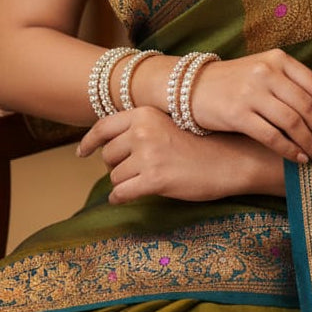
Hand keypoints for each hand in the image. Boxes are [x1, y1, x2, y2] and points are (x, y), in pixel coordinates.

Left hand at [77, 106, 280, 203]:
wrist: (230, 159)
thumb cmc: (201, 144)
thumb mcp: (167, 124)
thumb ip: (140, 128)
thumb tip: (108, 146)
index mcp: (144, 113)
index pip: (103, 127)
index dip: (89, 142)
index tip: (81, 152)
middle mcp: (142, 131)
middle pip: (107, 155)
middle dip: (116, 166)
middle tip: (136, 170)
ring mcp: (147, 155)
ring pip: (114, 177)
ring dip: (125, 183)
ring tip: (147, 180)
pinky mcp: (154, 180)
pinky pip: (121, 194)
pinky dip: (121, 198)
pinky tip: (128, 198)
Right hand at [190, 49, 311, 163]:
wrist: (191, 86)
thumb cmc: (235, 82)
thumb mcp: (265, 72)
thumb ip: (295, 85)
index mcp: (278, 59)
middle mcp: (266, 72)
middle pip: (308, 106)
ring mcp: (251, 92)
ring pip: (293, 122)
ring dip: (311, 143)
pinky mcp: (237, 113)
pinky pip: (272, 136)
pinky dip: (290, 150)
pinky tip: (299, 159)